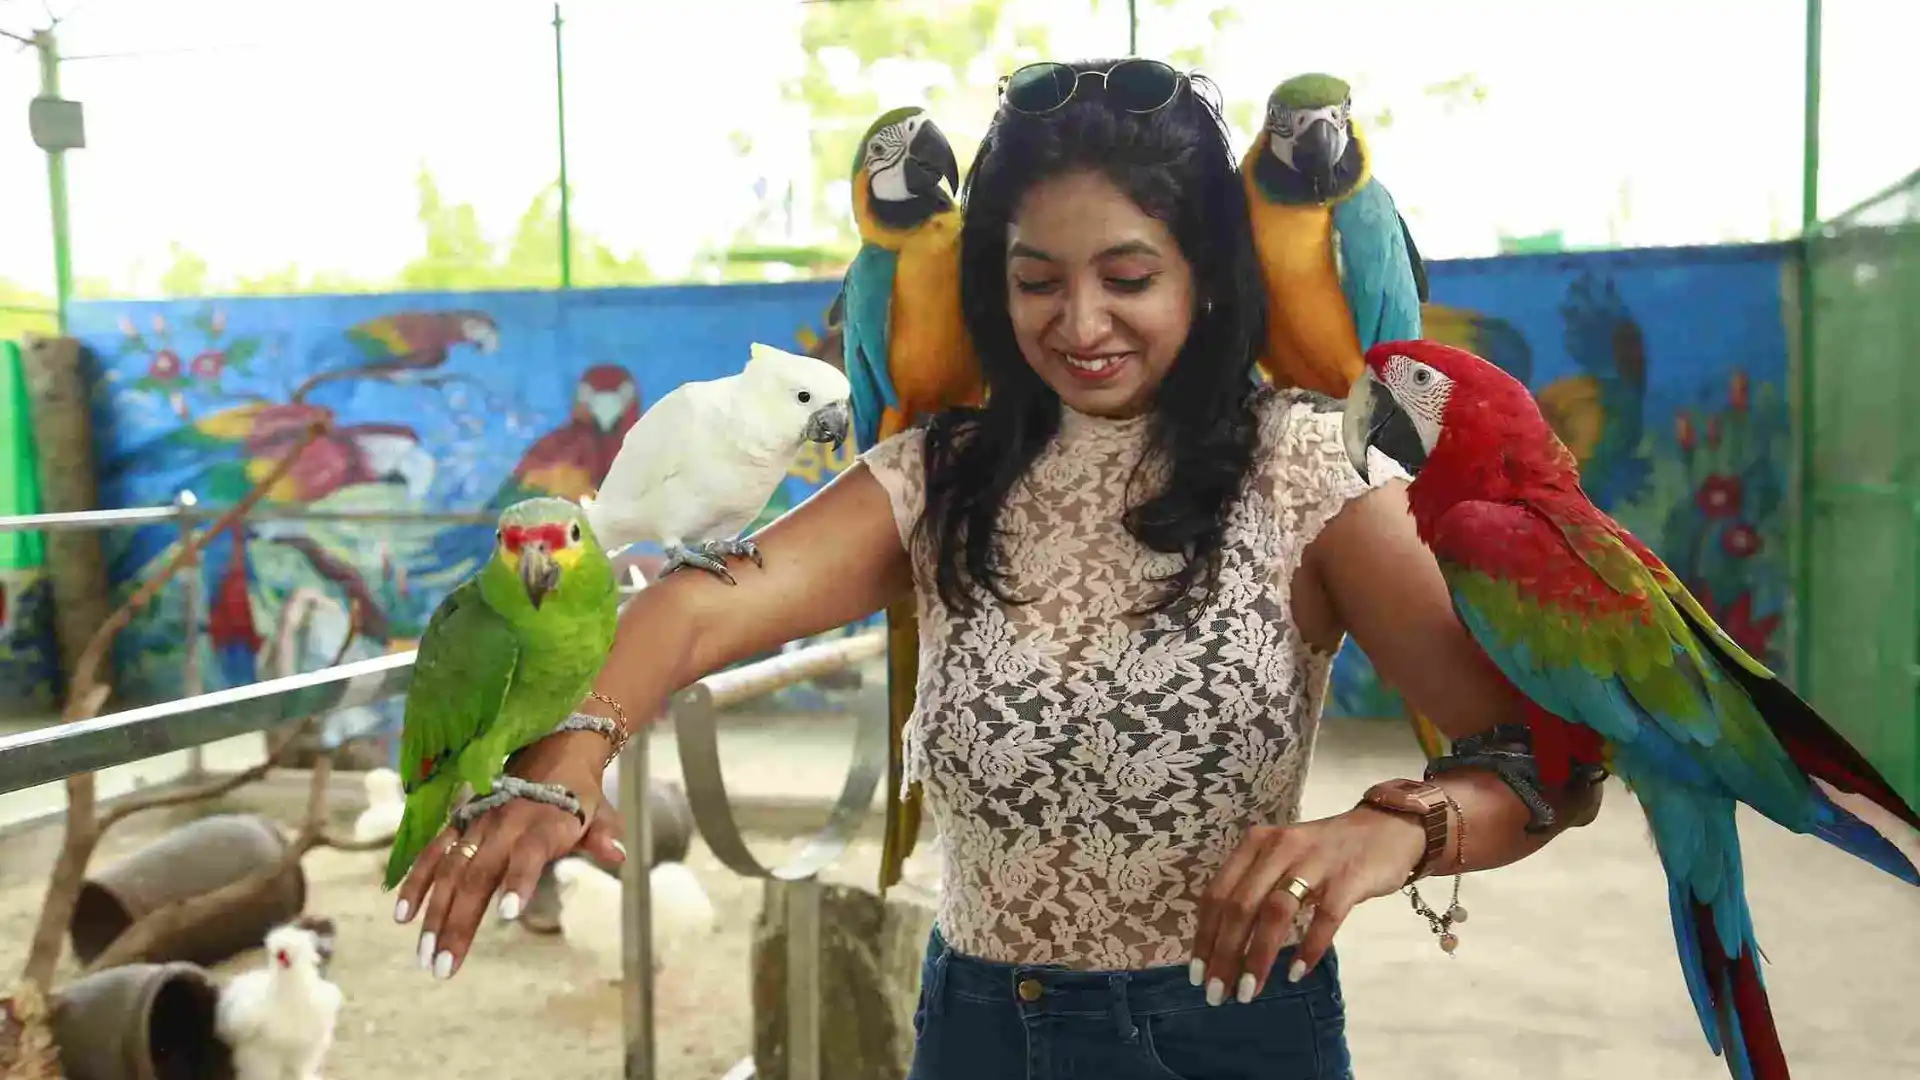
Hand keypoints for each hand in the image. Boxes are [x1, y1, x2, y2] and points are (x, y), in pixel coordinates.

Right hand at [393, 734, 627, 978]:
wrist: (553, 747)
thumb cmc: (578, 795)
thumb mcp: (600, 812)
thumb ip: (603, 835)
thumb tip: (617, 855)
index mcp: (543, 824)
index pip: (530, 853)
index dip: (520, 880)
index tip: (508, 914)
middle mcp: (504, 825)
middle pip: (478, 874)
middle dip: (459, 922)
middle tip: (445, 967)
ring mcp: (477, 824)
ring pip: (450, 871)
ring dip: (435, 914)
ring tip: (425, 955)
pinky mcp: (459, 824)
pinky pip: (433, 853)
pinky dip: (416, 882)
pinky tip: (402, 916)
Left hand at [1188, 807, 1424, 1004]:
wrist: (1386, 829)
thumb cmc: (1324, 854)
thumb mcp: (1280, 860)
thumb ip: (1254, 889)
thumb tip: (1222, 945)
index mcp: (1255, 844)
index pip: (1217, 893)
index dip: (1204, 936)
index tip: (1196, 974)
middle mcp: (1280, 848)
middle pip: (1241, 906)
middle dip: (1225, 954)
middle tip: (1217, 993)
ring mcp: (1315, 861)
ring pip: (1276, 911)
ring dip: (1258, 956)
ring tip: (1248, 991)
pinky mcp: (1349, 877)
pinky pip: (1325, 917)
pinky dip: (1308, 947)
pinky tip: (1296, 973)